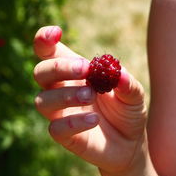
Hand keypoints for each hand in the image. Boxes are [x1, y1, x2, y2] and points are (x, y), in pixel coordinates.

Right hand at [33, 26, 146, 172]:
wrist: (131, 143)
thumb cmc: (127, 111)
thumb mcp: (134, 94)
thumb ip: (127, 83)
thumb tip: (119, 74)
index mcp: (74, 72)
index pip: (49, 52)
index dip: (44, 40)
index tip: (55, 33)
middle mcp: (62, 89)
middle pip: (41, 72)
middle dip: (59, 67)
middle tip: (86, 69)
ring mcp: (61, 113)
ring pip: (43, 100)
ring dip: (66, 94)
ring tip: (91, 95)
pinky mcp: (64, 135)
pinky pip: (56, 128)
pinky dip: (73, 122)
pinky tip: (93, 119)